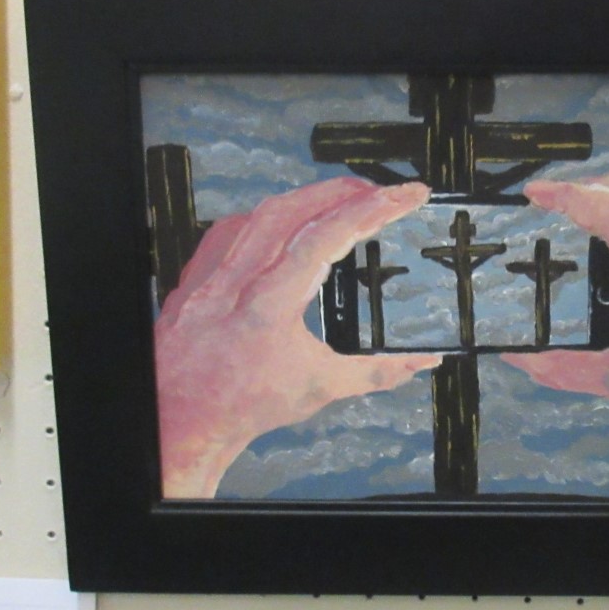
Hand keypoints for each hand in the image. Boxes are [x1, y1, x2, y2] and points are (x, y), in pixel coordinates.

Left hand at [154, 177, 438, 497]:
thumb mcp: (321, 388)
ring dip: (305, 197)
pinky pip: (232, 229)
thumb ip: (379, 371)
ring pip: (260, 214)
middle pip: (290, 210)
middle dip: (341, 190)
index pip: (325, 238)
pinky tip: (285, 220)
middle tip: (381, 191)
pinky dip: (266, 217)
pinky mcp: (197, 276)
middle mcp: (236, 280)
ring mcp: (211, 274)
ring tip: (340, 197)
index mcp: (269, 304)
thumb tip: (423, 361)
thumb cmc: (246, 405)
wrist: (185, 418)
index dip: (371, 210)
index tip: (406, 195)